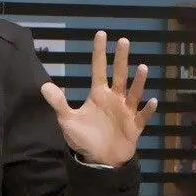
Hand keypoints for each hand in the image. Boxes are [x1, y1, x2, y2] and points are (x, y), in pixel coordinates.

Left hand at [40, 32, 156, 168]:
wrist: (100, 161)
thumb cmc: (85, 139)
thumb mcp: (68, 121)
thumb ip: (59, 103)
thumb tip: (44, 86)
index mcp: (98, 95)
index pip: (99, 69)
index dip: (99, 52)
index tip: (101, 34)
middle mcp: (114, 99)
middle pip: (119, 75)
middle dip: (121, 58)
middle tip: (123, 41)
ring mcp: (126, 111)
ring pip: (133, 93)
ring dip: (138, 81)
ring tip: (142, 68)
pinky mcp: (135, 126)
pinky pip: (142, 116)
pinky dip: (147, 110)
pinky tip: (151, 101)